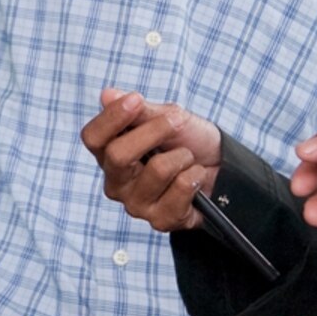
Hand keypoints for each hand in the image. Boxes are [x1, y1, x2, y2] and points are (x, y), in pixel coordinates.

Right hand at [80, 89, 223, 232]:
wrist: (223, 168)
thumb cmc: (189, 141)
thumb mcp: (169, 117)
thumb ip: (140, 111)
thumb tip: (107, 95)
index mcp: (110, 154)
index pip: (93, 138)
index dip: (111, 118)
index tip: (135, 99)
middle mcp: (117, 182)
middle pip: (118, 155)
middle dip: (154, 131)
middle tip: (177, 122)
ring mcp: (136, 204)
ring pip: (157, 170)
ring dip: (183, 155)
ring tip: (188, 158)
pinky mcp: (160, 221)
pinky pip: (180, 188)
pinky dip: (195, 175)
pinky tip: (195, 178)